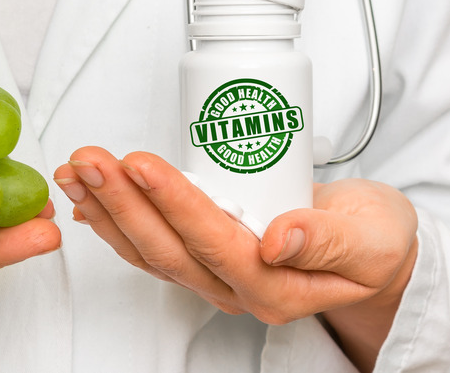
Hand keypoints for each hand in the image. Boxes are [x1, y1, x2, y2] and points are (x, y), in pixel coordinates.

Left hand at [53, 147, 417, 371]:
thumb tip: (280, 237)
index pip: (213, 243)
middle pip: (166, 247)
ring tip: (76, 171)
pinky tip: (86, 198)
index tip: (141, 164)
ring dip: (106, 207)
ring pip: (148, 248)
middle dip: (122, 201)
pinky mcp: (200, 257)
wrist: (370, 247)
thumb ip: (329, 240)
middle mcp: (234, 288)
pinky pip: (147, 245)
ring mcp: (212, 276)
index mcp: (274, 288)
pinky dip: (113, 219)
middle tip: (91, 160)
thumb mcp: (373, 239)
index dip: (174, 203)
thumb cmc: (373, 241)